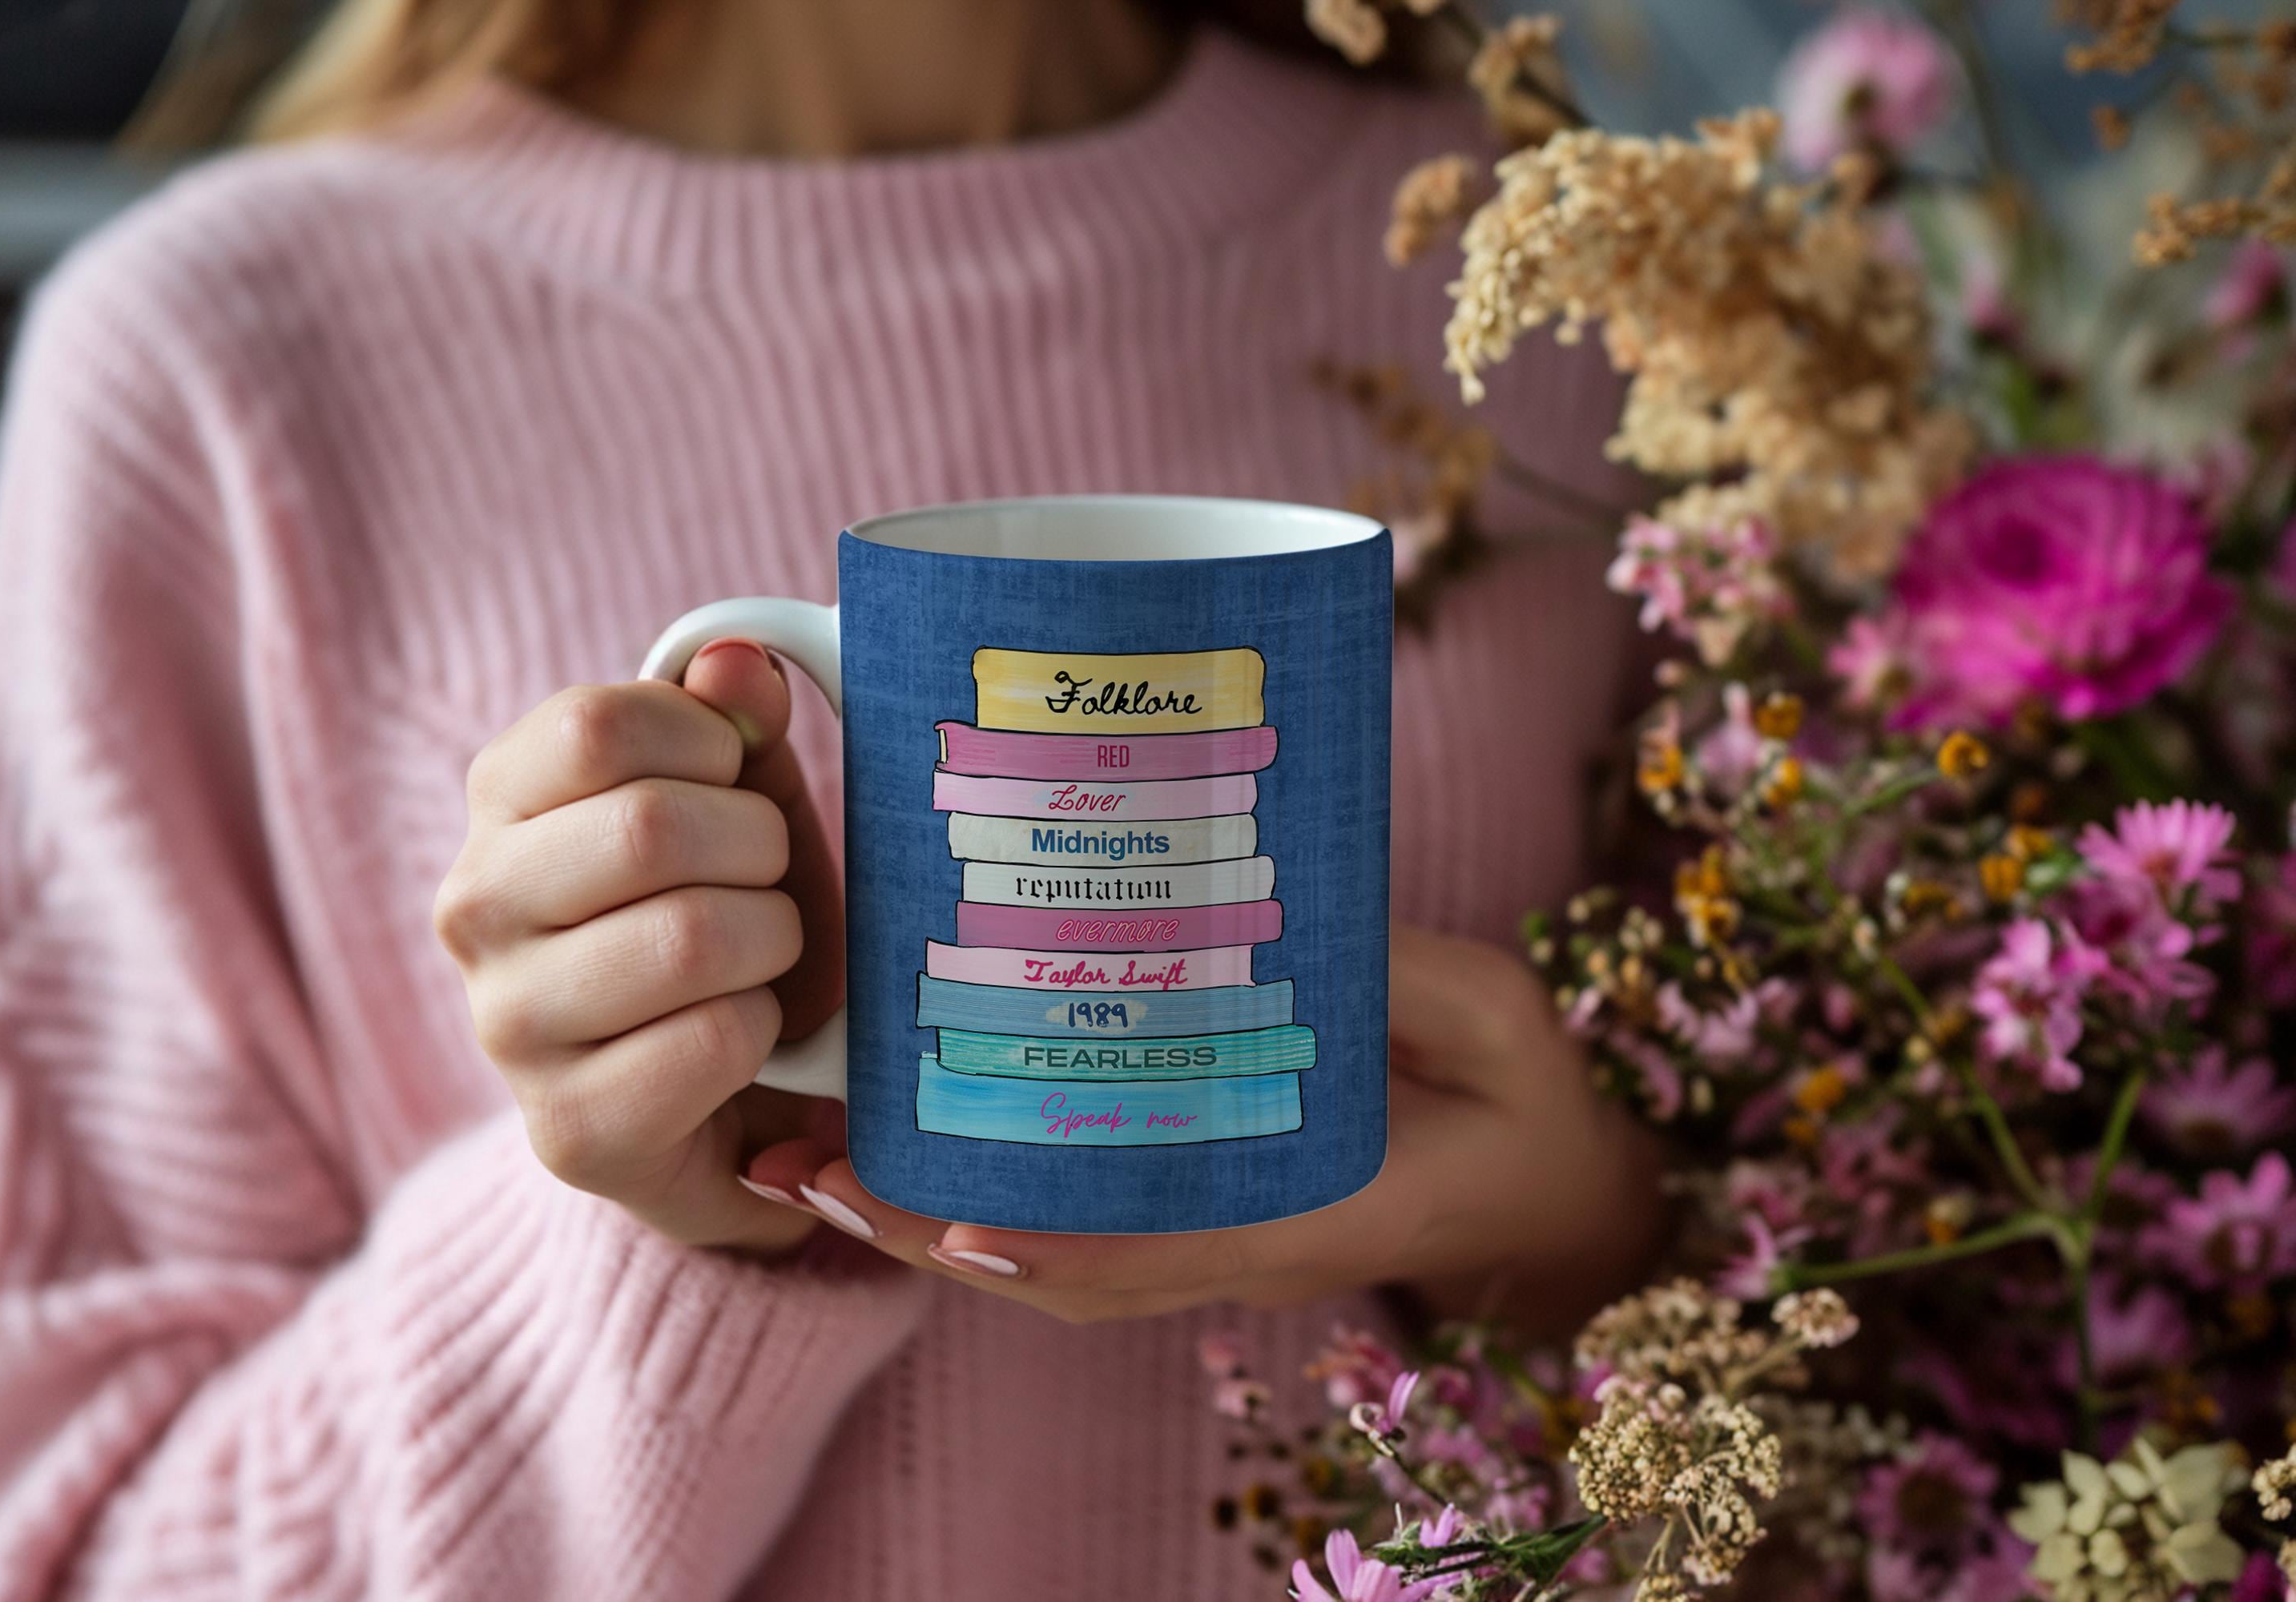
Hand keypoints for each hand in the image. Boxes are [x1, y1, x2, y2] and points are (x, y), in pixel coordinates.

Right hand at [434, 641, 843, 1252]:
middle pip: (650, 828)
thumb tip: (737, 661)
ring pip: (690, 937)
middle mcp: (474, 909)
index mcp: (501, 803)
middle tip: (768, 884)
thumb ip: (737, 724)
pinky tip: (742, 1039)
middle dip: (759, 850)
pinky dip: (761, 1030)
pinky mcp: (570, 1131)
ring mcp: (508, 1026)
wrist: (729, 1099)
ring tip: (759, 962)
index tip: (733, 781)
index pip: (594, 725)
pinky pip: (713, 1040)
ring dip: (771, 945)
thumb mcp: (743, 803)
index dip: (707, 743)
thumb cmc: (730, 918)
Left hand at [743, 924, 1662, 1326]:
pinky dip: (980, 1206)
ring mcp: (1212, 1238)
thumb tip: (1285, 911)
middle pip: (1050, 1264)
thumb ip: (1396, 976)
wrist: (1558, 1192)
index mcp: (1303, 1208)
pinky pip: (1072, 1230)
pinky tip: (903, 1153)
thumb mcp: (1490, 1019)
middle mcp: (1235, 1240)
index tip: (934, 1208)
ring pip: (1042, 1257)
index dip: (1035, 1235)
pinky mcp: (1204, 1213)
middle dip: (920, 1225)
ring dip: (922, 1221)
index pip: (1144, 1246)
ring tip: (802, 1158)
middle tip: (794, 1162)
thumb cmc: (1527, 1101)